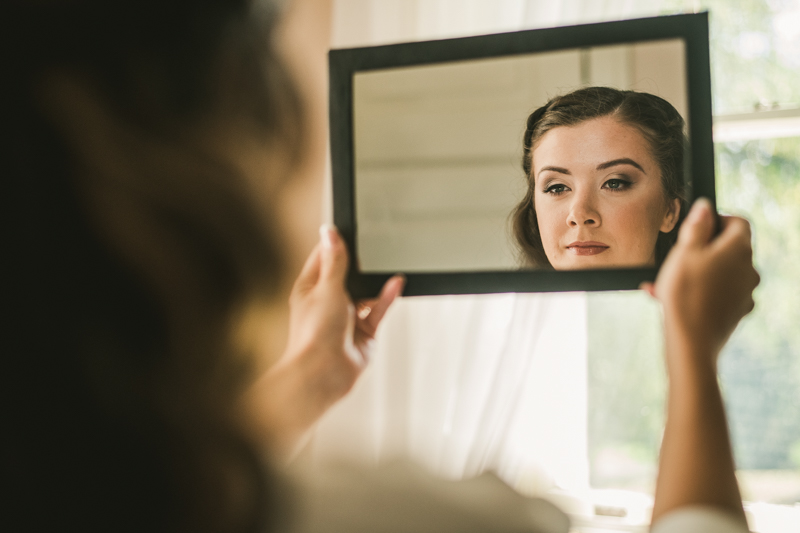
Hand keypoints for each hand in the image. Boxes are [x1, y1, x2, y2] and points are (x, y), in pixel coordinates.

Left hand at [246, 225, 403, 456]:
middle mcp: (328, 302)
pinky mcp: (364, 332)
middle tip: (375, 245)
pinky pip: (378, 310)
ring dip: (376, 282)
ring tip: (389, 262)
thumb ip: (335, 261)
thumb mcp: (327, 288)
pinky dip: (387, 297)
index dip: (337, 245)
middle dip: (361, 265)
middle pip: (348, 275)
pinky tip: (396, 282)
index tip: (352, 230)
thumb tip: (330, 232)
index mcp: (310, 289)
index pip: (324, 259)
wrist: (323, 373)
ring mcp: (347, 318)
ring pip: (366, 293)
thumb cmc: (314, 334)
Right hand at [641, 198, 759, 365]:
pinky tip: (671, 299)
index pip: (739, 222)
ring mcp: (745, 292)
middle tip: (677, 256)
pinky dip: (699, 292)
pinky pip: (717, 294)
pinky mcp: (736, 311)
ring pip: (721, 273)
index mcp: (738, 249)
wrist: (691, 340)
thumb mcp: (684, 251)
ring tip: (665, 282)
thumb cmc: (686, 294)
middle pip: (730, 249)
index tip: (699, 226)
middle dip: (703, 249)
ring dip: (697, 272)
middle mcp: (749, 269)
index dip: (719, 219)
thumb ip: (697, 226)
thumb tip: (705, 207)